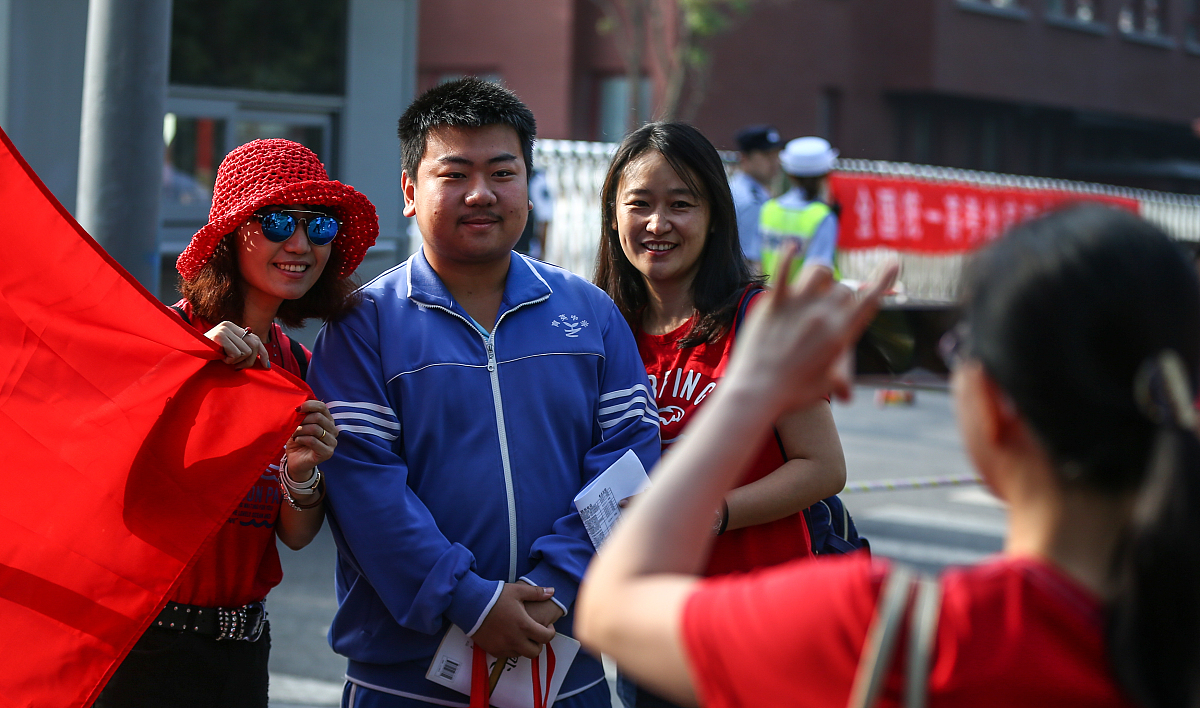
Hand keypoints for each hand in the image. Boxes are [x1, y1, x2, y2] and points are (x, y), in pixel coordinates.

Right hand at [205, 321, 269, 369]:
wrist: (190, 359)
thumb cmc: (210, 358)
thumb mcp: (230, 352)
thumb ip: (244, 350)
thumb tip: (265, 360)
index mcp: (233, 327)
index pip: (256, 339)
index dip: (264, 354)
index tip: (267, 367)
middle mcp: (229, 325)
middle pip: (254, 345)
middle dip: (249, 361)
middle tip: (237, 367)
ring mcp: (224, 329)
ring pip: (246, 351)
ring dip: (236, 361)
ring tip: (224, 359)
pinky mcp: (220, 336)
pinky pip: (236, 354)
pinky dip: (229, 360)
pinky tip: (219, 358)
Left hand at [285, 400, 336, 477]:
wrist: (295, 461)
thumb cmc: (297, 441)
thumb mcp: (299, 425)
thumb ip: (303, 415)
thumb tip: (299, 406)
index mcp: (328, 421)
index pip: (322, 407)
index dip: (309, 405)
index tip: (296, 408)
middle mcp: (333, 430)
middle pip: (318, 417)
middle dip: (302, 420)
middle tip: (293, 426)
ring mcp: (332, 442)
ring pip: (315, 429)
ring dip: (300, 430)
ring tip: (294, 434)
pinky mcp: (328, 453)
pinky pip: (313, 441)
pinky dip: (301, 439)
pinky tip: (296, 440)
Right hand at [471, 583, 556, 658]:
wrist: (470, 604)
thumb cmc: (495, 596)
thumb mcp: (518, 590)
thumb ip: (536, 592)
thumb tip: (552, 591)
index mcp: (524, 625)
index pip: (546, 638)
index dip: (550, 632)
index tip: (547, 626)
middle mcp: (515, 640)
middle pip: (535, 652)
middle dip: (538, 643)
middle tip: (535, 633)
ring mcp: (503, 647)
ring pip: (521, 654)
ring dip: (524, 646)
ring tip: (521, 634)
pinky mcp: (492, 650)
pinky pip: (507, 655)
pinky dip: (511, 648)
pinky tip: (508, 637)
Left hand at [725, 246, 897, 412]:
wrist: (757, 391)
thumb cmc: (792, 393)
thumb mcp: (824, 386)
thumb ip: (839, 380)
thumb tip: (846, 395)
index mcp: (842, 334)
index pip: (870, 300)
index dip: (884, 279)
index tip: (893, 261)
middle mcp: (824, 314)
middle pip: (844, 288)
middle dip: (842, 293)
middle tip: (832, 303)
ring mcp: (798, 304)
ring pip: (819, 270)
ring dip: (822, 272)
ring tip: (818, 280)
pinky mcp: (773, 301)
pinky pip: (784, 270)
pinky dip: (789, 255)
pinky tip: (792, 246)